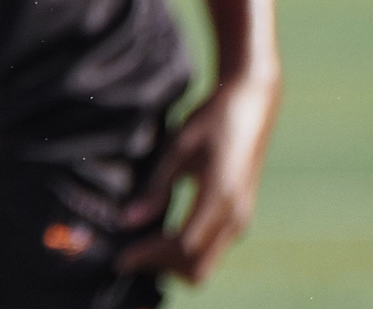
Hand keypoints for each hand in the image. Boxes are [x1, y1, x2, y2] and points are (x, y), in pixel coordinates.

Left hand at [117, 67, 281, 284]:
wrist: (251, 105)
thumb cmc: (212, 120)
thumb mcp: (178, 146)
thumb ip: (156, 186)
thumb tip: (127, 220)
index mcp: (219, 196)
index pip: (182, 244)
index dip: (149, 255)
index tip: (120, 258)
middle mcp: (235, 216)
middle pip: (197, 266)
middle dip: (161, 266)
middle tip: (128, 253)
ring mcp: (241, 219)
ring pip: (206, 263)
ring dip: (174, 263)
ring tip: (140, 245)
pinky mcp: (240, 216)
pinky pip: (213, 250)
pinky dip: (187, 253)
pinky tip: (163, 236)